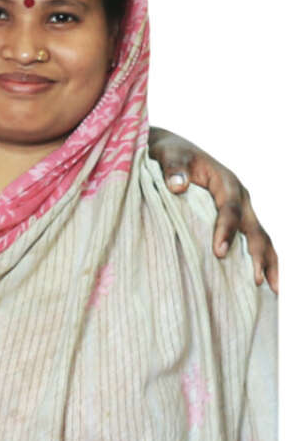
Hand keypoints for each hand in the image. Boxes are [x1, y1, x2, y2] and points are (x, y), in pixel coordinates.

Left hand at [149, 127, 277, 292]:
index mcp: (225, 181)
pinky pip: (251, 240)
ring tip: (271, 289)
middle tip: (255, 281)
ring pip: (260, 237)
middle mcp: (239, 197)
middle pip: (254, 228)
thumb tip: (177, 186)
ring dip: (266, 262)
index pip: (230, 209)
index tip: (218, 252)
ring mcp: (241, 209)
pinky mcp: (235, 219)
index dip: (226, 230)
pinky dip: (259, 259)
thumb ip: (173, 169)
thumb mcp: (169, 155)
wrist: (173, 151)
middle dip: (257, 255)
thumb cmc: (170, 154)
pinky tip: (260, 283)